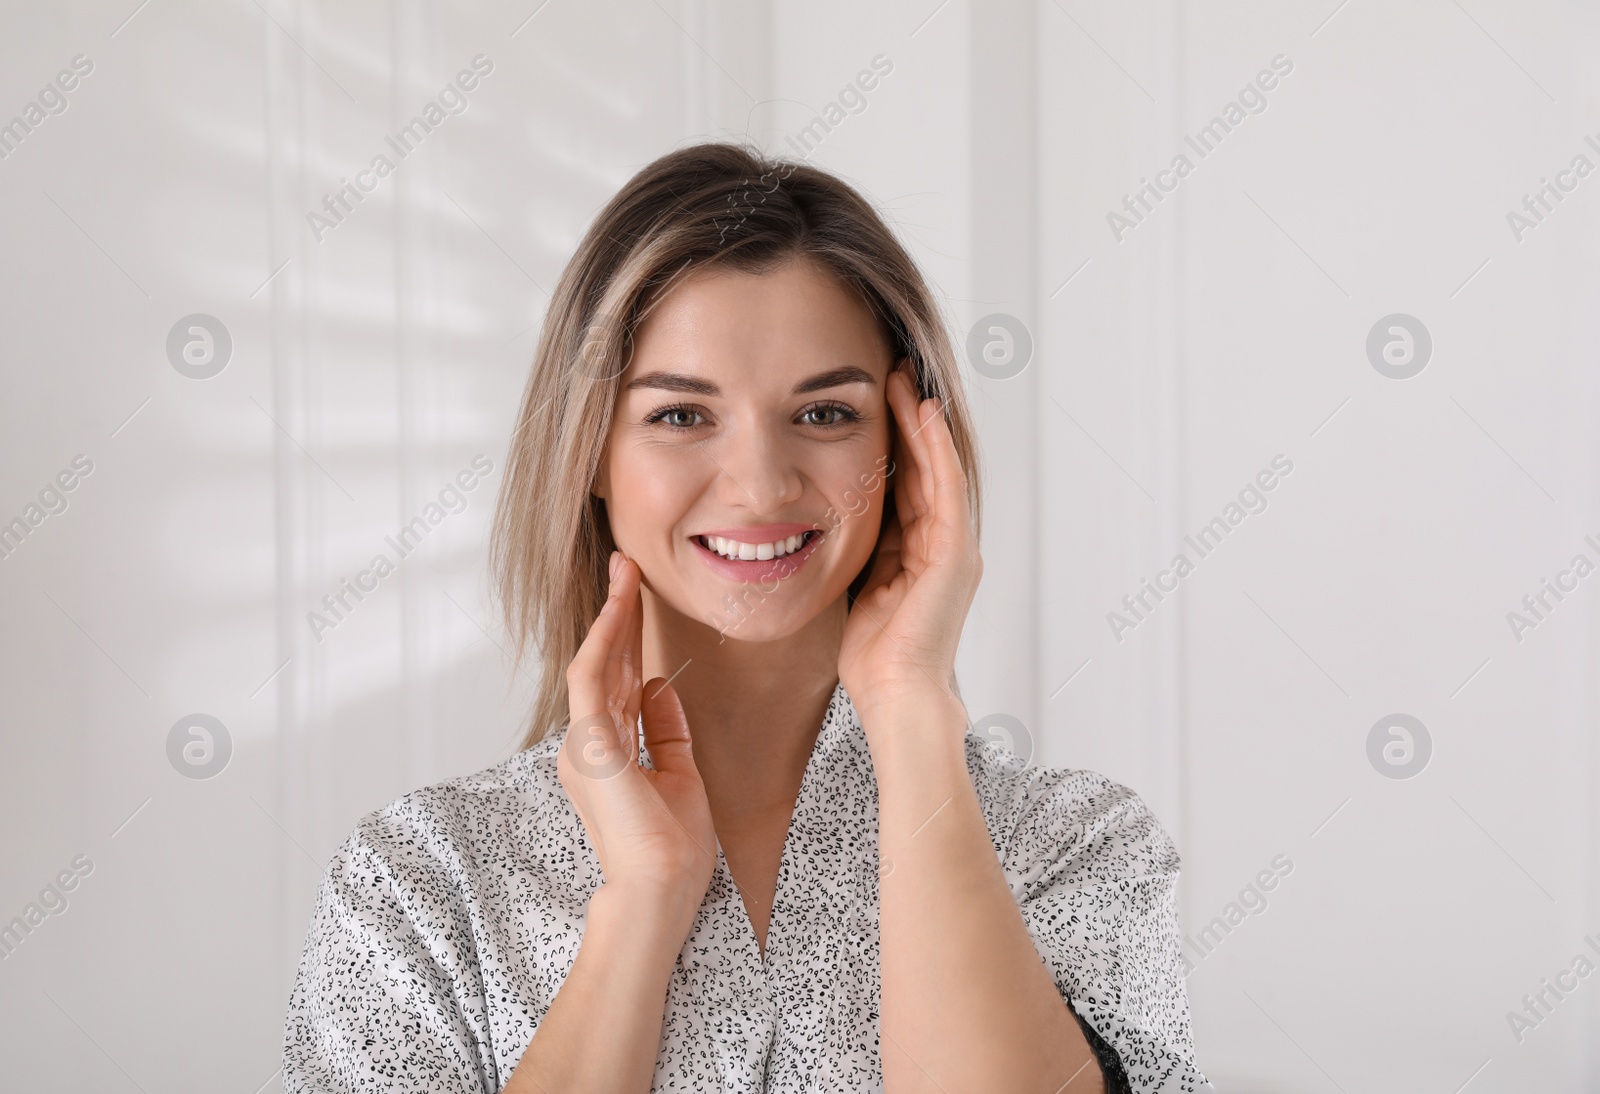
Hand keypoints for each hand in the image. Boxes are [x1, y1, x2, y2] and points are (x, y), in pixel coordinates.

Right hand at [558, 551, 717, 920]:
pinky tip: (618, 605)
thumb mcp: (679, 775)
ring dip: (610, 613)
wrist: (659, 889)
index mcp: (608, 752)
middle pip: (605, 663)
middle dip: (617, 611)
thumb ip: (665, 730)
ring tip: (625, 570)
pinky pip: (590, 677)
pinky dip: (603, 638)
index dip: (627, 635)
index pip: (617, 680)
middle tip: (627, 564)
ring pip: (595, 661)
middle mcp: (588, 743)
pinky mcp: (587, 743)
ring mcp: (583, 742)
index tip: (638, 594)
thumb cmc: (671, 848)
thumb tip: (657, 685)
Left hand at [838, 367, 981, 719]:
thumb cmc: (873, 656)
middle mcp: (944, 545)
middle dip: (908, 422)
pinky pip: (946, 488)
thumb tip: (822, 526)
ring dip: (921, 423)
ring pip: (937, 469)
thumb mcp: (858, 589)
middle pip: (923, 468)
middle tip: (893, 374)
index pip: (904, 485)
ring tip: (904, 381)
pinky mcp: (957, 553)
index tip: (871, 404)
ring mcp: (955, 547)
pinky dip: (936, 449)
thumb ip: (857, 555)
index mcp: (919, 553)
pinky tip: (923, 415)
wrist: (897, 694)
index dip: (891, 444)